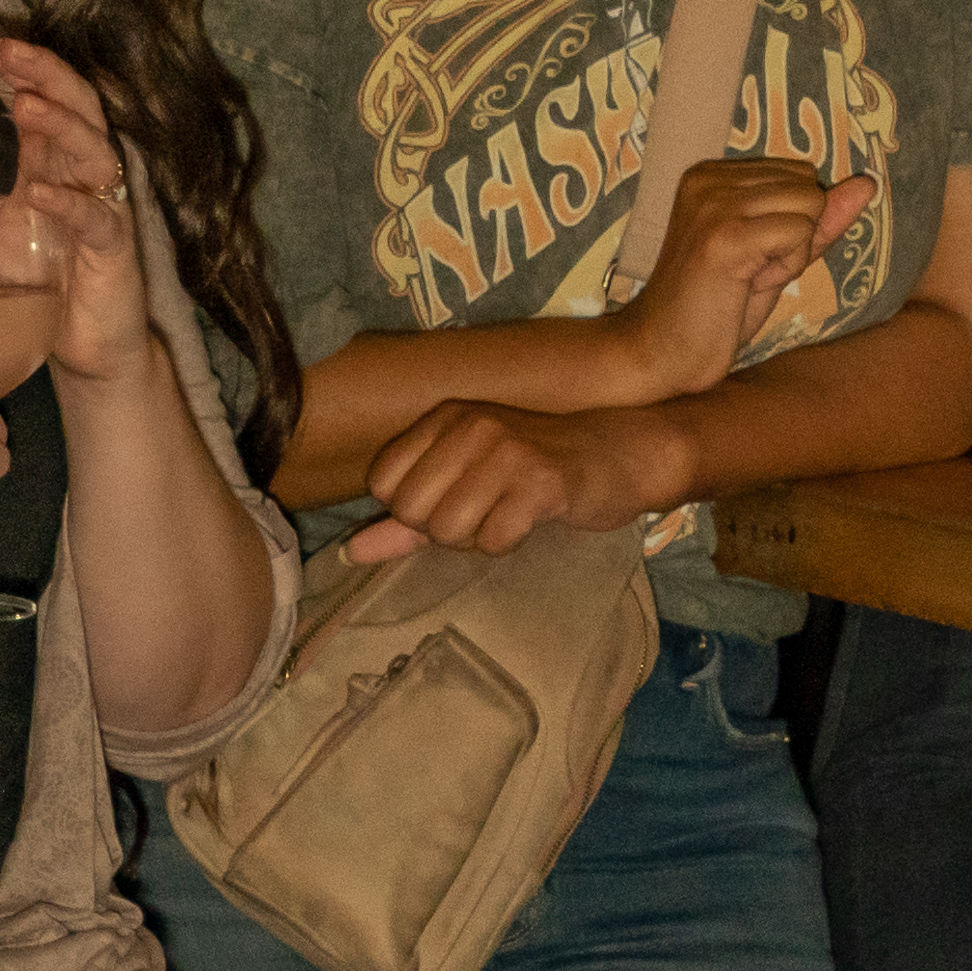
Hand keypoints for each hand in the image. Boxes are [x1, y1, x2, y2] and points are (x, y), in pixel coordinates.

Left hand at [0, 35, 157, 390]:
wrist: (84, 344)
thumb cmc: (39, 280)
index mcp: (53, 160)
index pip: (45, 95)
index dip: (20, 64)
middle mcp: (82, 174)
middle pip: (77, 105)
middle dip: (43, 73)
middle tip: (3, 52)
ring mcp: (103, 207)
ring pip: (95, 150)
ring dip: (62, 124)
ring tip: (25, 105)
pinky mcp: (113, 247)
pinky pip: (96, 217)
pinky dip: (69, 203)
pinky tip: (40, 192)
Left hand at [344, 399, 699, 560]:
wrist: (622, 454)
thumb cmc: (538, 470)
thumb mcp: (466, 484)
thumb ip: (405, 520)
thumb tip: (349, 552)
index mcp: (444, 417)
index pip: (383, 485)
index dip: (413, 511)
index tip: (453, 501)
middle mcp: (469, 425)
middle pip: (412, 512)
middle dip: (445, 530)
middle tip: (486, 511)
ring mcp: (505, 450)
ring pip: (450, 530)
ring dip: (479, 538)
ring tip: (509, 513)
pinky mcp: (540, 480)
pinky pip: (495, 538)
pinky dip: (510, 542)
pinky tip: (532, 519)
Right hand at [607, 159, 877, 394]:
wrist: (658, 352)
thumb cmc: (715, 310)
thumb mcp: (776, 256)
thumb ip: (819, 220)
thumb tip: (866, 184)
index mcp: (713, 174)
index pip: (801, 174)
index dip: (793, 225)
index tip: (748, 257)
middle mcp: (709, 178)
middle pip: (809, 186)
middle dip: (797, 237)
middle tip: (747, 271)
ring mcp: (714, 203)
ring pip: (809, 207)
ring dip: (792, 254)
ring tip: (744, 278)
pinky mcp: (724, 235)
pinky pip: (799, 234)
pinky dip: (786, 268)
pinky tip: (744, 285)